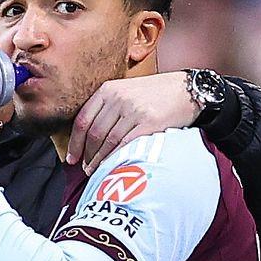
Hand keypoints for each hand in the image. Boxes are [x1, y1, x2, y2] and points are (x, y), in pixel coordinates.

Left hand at [67, 71, 198, 173]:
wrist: (188, 90)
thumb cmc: (156, 94)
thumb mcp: (127, 91)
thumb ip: (108, 108)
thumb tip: (89, 136)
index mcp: (108, 89)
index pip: (83, 120)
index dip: (75, 143)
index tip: (72, 158)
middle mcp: (118, 98)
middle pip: (94, 133)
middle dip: (87, 155)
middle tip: (85, 169)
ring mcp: (133, 110)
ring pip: (108, 142)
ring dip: (100, 160)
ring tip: (97, 171)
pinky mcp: (149, 122)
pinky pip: (126, 145)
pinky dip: (117, 158)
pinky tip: (114, 166)